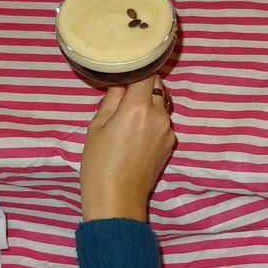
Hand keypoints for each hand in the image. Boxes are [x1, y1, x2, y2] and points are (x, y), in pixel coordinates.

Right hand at [80, 77, 175, 220]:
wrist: (117, 200)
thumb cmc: (99, 164)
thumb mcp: (97, 126)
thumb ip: (111, 99)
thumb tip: (120, 83)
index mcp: (138, 107)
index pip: (147, 73)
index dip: (137, 68)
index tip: (126, 68)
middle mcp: (159, 115)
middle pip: (157, 86)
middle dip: (143, 85)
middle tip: (123, 94)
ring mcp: (168, 131)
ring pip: (161, 104)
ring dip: (148, 104)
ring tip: (126, 118)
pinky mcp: (170, 144)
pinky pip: (162, 122)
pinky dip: (152, 120)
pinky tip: (135, 135)